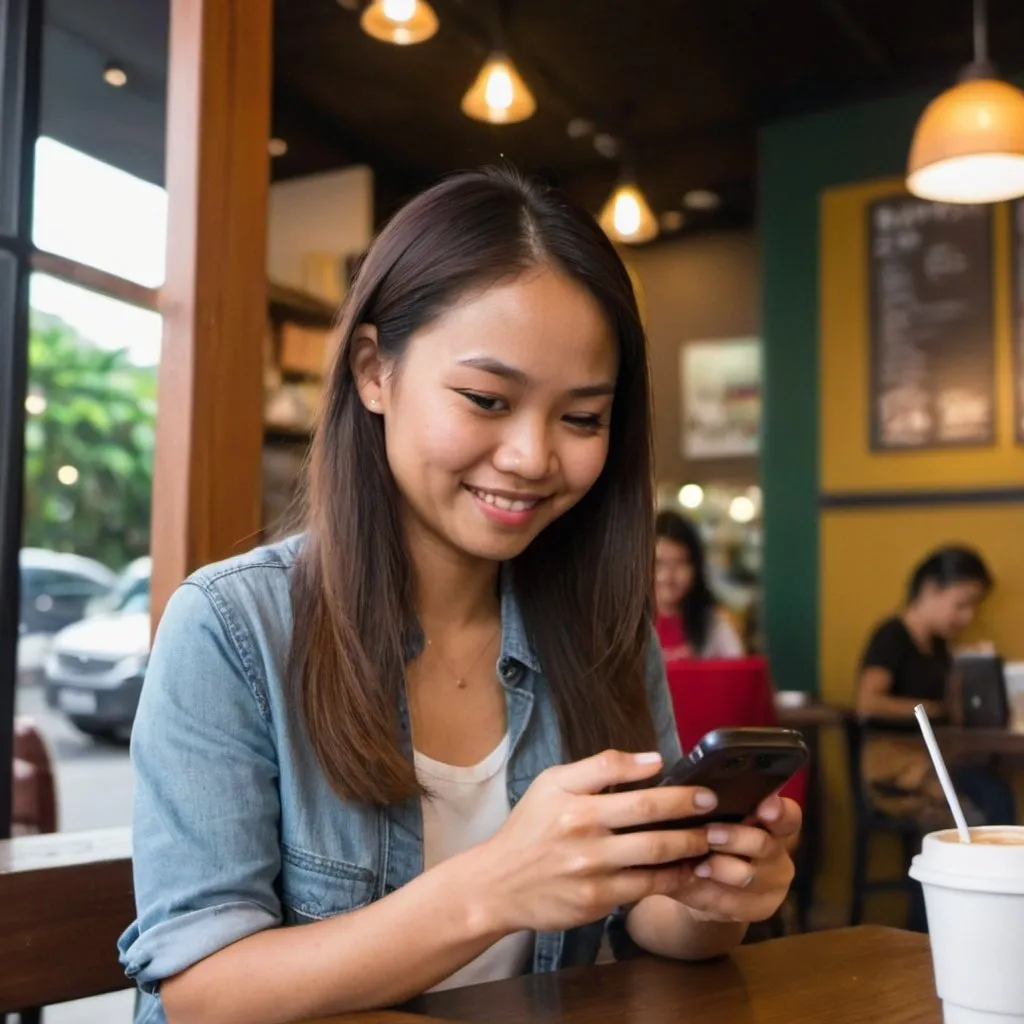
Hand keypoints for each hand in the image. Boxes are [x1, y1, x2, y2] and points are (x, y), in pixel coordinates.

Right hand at [473, 750, 714, 934]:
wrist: (498, 884)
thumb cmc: (531, 828)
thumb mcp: (552, 784)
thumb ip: (599, 768)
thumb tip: (653, 760)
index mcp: (572, 800)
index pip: (627, 783)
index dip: (671, 787)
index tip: (702, 787)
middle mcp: (582, 833)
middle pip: (649, 818)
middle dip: (691, 814)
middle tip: (717, 810)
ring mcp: (591, 871)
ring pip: (654, 856)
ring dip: (690, 848)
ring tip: (712, 841)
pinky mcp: (597, 901)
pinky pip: (646, 888)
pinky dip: (673, 878)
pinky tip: (689, 870)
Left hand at [671, 795, 801, 924]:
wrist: (707, 885)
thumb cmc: (710, 837)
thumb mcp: (713, 819)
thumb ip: (711, 807)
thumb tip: (685, 788)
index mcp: (773, 823)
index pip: (788, 816)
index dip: (779, 811)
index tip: (765, 808)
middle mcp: (779, 853)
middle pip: (763, 844)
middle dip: (734, 838)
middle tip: (709, 834)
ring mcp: (772, 885)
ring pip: (746, 876)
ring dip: (718, 869)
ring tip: (695, 865)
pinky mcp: (758, 910)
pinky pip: (728, 902)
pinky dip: (702, 891)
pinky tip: (684, 882)